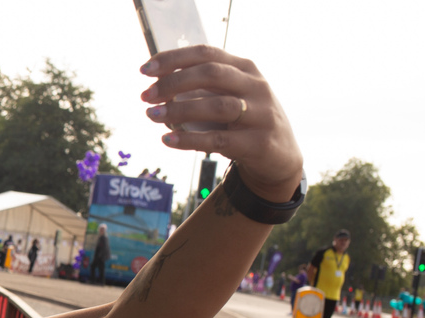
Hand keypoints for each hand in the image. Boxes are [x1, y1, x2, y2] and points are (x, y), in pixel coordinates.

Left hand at [139, 45, 303, 201]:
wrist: (280, 156)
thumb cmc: (244, 121)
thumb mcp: (229, 95)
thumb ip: (200, 87)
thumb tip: (155, 85)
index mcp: (245, 69)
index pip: (206, 54)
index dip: (173, 58)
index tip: (144, 69)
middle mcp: (256, 87)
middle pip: (211, 74)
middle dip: (173, 82)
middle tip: (146, 95)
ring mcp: (262, 114)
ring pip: (217, 106)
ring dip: (179, 110)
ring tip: (151, 115)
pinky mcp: (259, 143)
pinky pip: (219, 139)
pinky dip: (190, 139)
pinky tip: (168, 139)